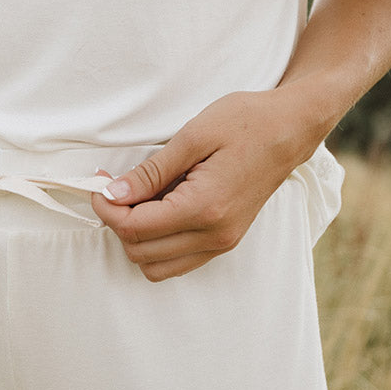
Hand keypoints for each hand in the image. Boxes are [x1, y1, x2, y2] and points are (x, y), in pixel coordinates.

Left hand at [91, 91, 309, 281]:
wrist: (291, 128)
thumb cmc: (247, 122)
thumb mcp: (193, 136)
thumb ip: (151, 171)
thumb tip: (113, 194)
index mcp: (205, 208)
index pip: (136, 229)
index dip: (107, 208)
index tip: (99, 184)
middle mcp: (215, 235)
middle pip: (141, 253)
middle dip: (118, 223)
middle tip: (114, 189)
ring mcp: (222, 243)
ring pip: (156, 267)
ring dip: (137, 239)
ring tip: (138, 200)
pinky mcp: (225, 241)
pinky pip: (177, 262)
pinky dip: (157, 243)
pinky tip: (158, 209)